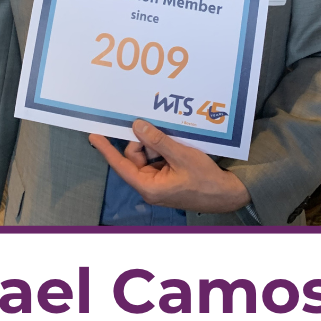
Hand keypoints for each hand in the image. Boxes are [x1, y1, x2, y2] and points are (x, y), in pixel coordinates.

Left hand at [89, 120, 249, 214]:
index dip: (107, 149)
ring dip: (157, 145)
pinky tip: (176, 146)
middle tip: (159, 132)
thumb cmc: (205, 180)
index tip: (94, 135)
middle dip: (145, 142)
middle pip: (135, 156)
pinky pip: (157, 158)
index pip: (121, 165)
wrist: (226, 194)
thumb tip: (137, 126)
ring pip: (146, 156)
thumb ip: (158, 141)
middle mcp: (149, 185)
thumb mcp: (181, 156)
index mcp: (149, 186)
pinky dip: (163, 150)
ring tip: (175, 143)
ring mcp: (157, 182)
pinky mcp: (166, 178)